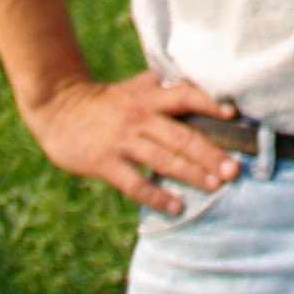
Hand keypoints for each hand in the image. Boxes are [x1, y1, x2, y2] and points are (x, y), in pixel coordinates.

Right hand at [23, 70, 241, 211]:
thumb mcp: (135, 87)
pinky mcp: (106, 163)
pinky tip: (177, 206)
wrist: (58, 108)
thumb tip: (201, 86)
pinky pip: (136, 183)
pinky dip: (157, 196)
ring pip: (163, 160)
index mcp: (150, 97)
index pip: (186, 96)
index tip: (235, 116)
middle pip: (181, 135)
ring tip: (215, 185)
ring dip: (192, 174)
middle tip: (235, 170)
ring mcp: (123, 141)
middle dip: (210, 154)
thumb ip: (164, 89)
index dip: (210, 103)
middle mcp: (140, 117)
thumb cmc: (106, 101)